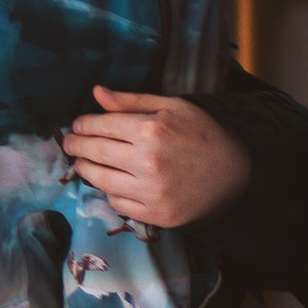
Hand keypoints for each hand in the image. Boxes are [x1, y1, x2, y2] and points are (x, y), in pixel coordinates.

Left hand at [62, 85, 250, 233]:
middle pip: (94, 152)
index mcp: (151, 130)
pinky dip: (109, 192)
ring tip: (82, 162)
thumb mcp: (174, 107)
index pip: (100, 125)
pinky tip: (109, 182)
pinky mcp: (155, 215)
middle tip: (70, 143)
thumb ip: (132, 101)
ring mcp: (150, 191)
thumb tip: (97, 92)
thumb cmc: (205, 135)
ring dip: (85, 169)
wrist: (237, 176)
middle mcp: (146, 162)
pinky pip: (117, 203)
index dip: (83, 124)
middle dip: (76, 145)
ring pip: (100, 180)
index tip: (77, 125)